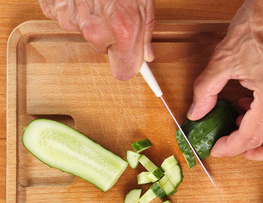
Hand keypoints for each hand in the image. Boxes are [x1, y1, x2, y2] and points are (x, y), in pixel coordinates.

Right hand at [38, 0, 154, 79]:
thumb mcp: (144, 2)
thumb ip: (145, 33)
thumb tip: (146, 56)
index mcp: (123, 30)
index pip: (124, 72)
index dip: (128, 66)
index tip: (131, 65)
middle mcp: (96, 31)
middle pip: (104, 50)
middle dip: (111, 36)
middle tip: (114, 11)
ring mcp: (72, 20)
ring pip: (84, 33)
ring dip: (91, 20)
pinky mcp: (53, 8)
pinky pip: (65, 18)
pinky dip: (72, 8)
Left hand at [189, 0, 262, 159]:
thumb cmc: (262, 22)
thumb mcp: (224, 57)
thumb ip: (206, 90)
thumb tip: (197, 113)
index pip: (251, 137)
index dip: (230, 147)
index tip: (218, 147)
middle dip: (254, 152)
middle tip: (234, 147)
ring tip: (245, 128)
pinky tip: (258, 110)